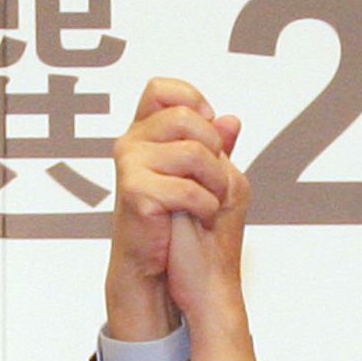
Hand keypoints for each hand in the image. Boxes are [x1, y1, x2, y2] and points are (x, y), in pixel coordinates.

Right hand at [106, 78, 242, 340]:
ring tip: (212, 202)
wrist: (162, 271)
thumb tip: (231, 119)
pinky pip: (189, 188)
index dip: (191, 99)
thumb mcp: (205, 179)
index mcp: (145, 134)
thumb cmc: (180, 225)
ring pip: (193, 152)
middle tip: (216, 178)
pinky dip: (207, 206)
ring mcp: (130, 166)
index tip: (208, 127)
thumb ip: (214, 148)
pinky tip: (202, 218)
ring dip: (216, 181)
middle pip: (184, 117)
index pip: (161, 89)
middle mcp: (131, 144)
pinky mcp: (135, 193)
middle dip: (214, 147)